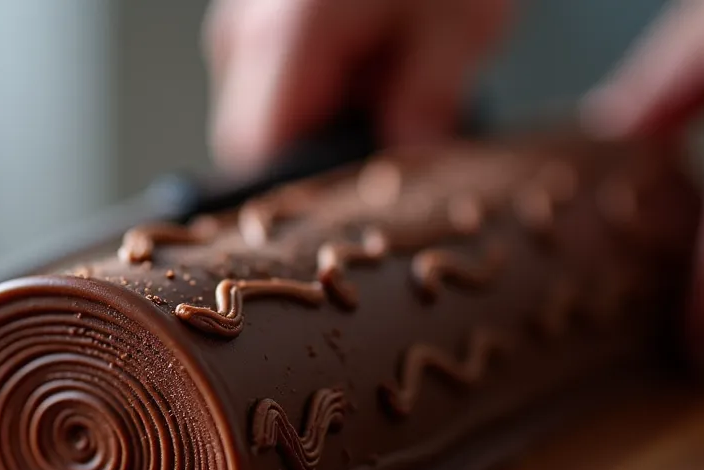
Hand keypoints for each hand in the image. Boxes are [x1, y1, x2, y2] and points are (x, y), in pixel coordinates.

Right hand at [204, 0, 512, 172]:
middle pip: (259, 140)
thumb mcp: (459, 21)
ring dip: (328, 115)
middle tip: (397, 143)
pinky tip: (376, 57)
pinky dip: (324, 79)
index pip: (259, 162)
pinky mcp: (260, 6)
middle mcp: (245, 31)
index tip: (350, 214)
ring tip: (397, 84)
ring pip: (267, 106)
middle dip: (324, 156)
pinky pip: (275, 70)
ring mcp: (245, 16)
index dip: (304, 197)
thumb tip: (408, 166)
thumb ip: (427, 104)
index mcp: (285, 40)